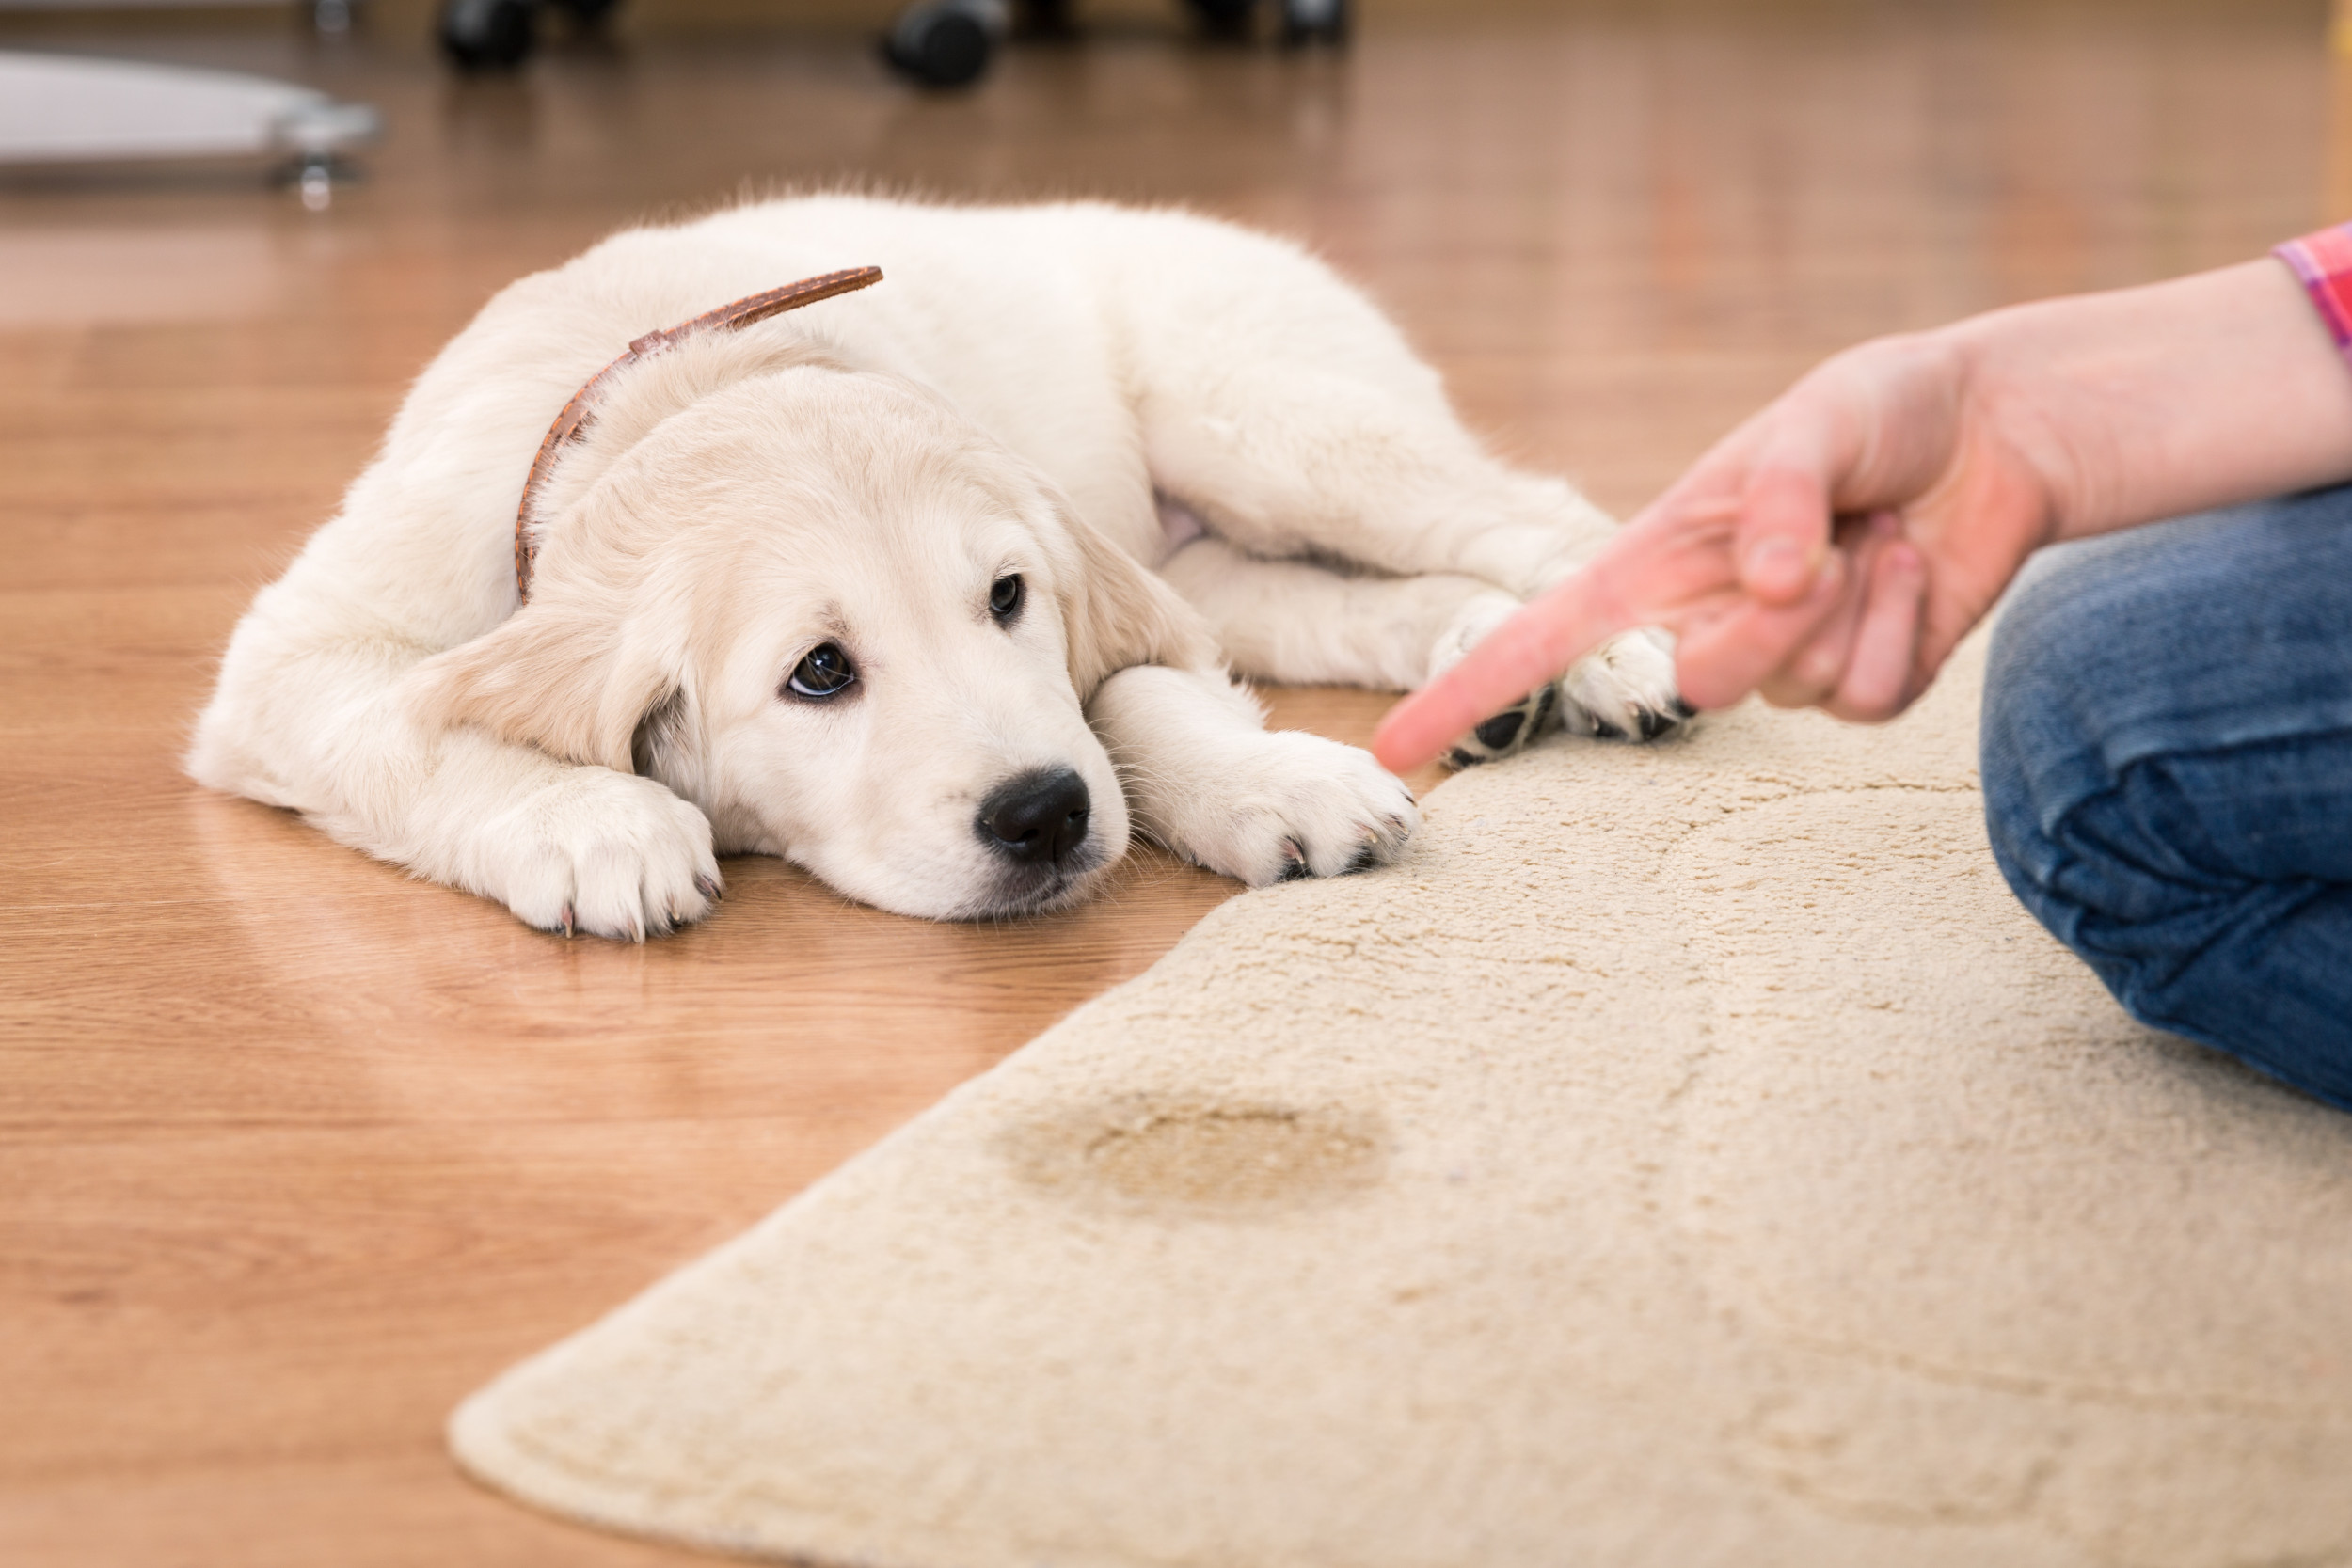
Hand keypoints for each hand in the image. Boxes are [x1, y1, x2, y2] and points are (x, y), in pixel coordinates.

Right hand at [1374, 329, 2056, 772]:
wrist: (1994, 431)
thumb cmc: (1881, 411)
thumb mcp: (1820, 418)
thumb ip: (1778, 495)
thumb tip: (1762, 584)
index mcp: (1655, 561)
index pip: (1540, 639)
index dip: (1464, 692)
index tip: (1398, 750)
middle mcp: (1705, 619)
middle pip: (1696, 686)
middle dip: (1769, 626)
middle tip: (1826, 547)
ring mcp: (1782, 662)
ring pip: (1790, 692)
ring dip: (1850, 606)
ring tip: (1875, 536)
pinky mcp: (1861, 684)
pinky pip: (1864, 700)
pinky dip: (1902, 627)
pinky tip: (1912, 569)